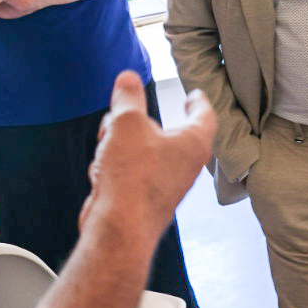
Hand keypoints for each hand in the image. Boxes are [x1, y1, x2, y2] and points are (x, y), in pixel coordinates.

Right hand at [78, 73, 215, 238]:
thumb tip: (128, 79)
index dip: (198, 101)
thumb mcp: (126, 124)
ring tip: (107, 150)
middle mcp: (184, 165)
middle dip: (136, 123)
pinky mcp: (146, 198)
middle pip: (163, 131)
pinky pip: (130, 172)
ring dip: (119, 145)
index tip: (194, 95)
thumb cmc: (132, 179)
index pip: (204, 114)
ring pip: (141, 151)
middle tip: (121, 118)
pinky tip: (103, 174)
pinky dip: (115, 168)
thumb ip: (128, 97)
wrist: (118, 228)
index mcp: (192, 143)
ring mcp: (166, 184)